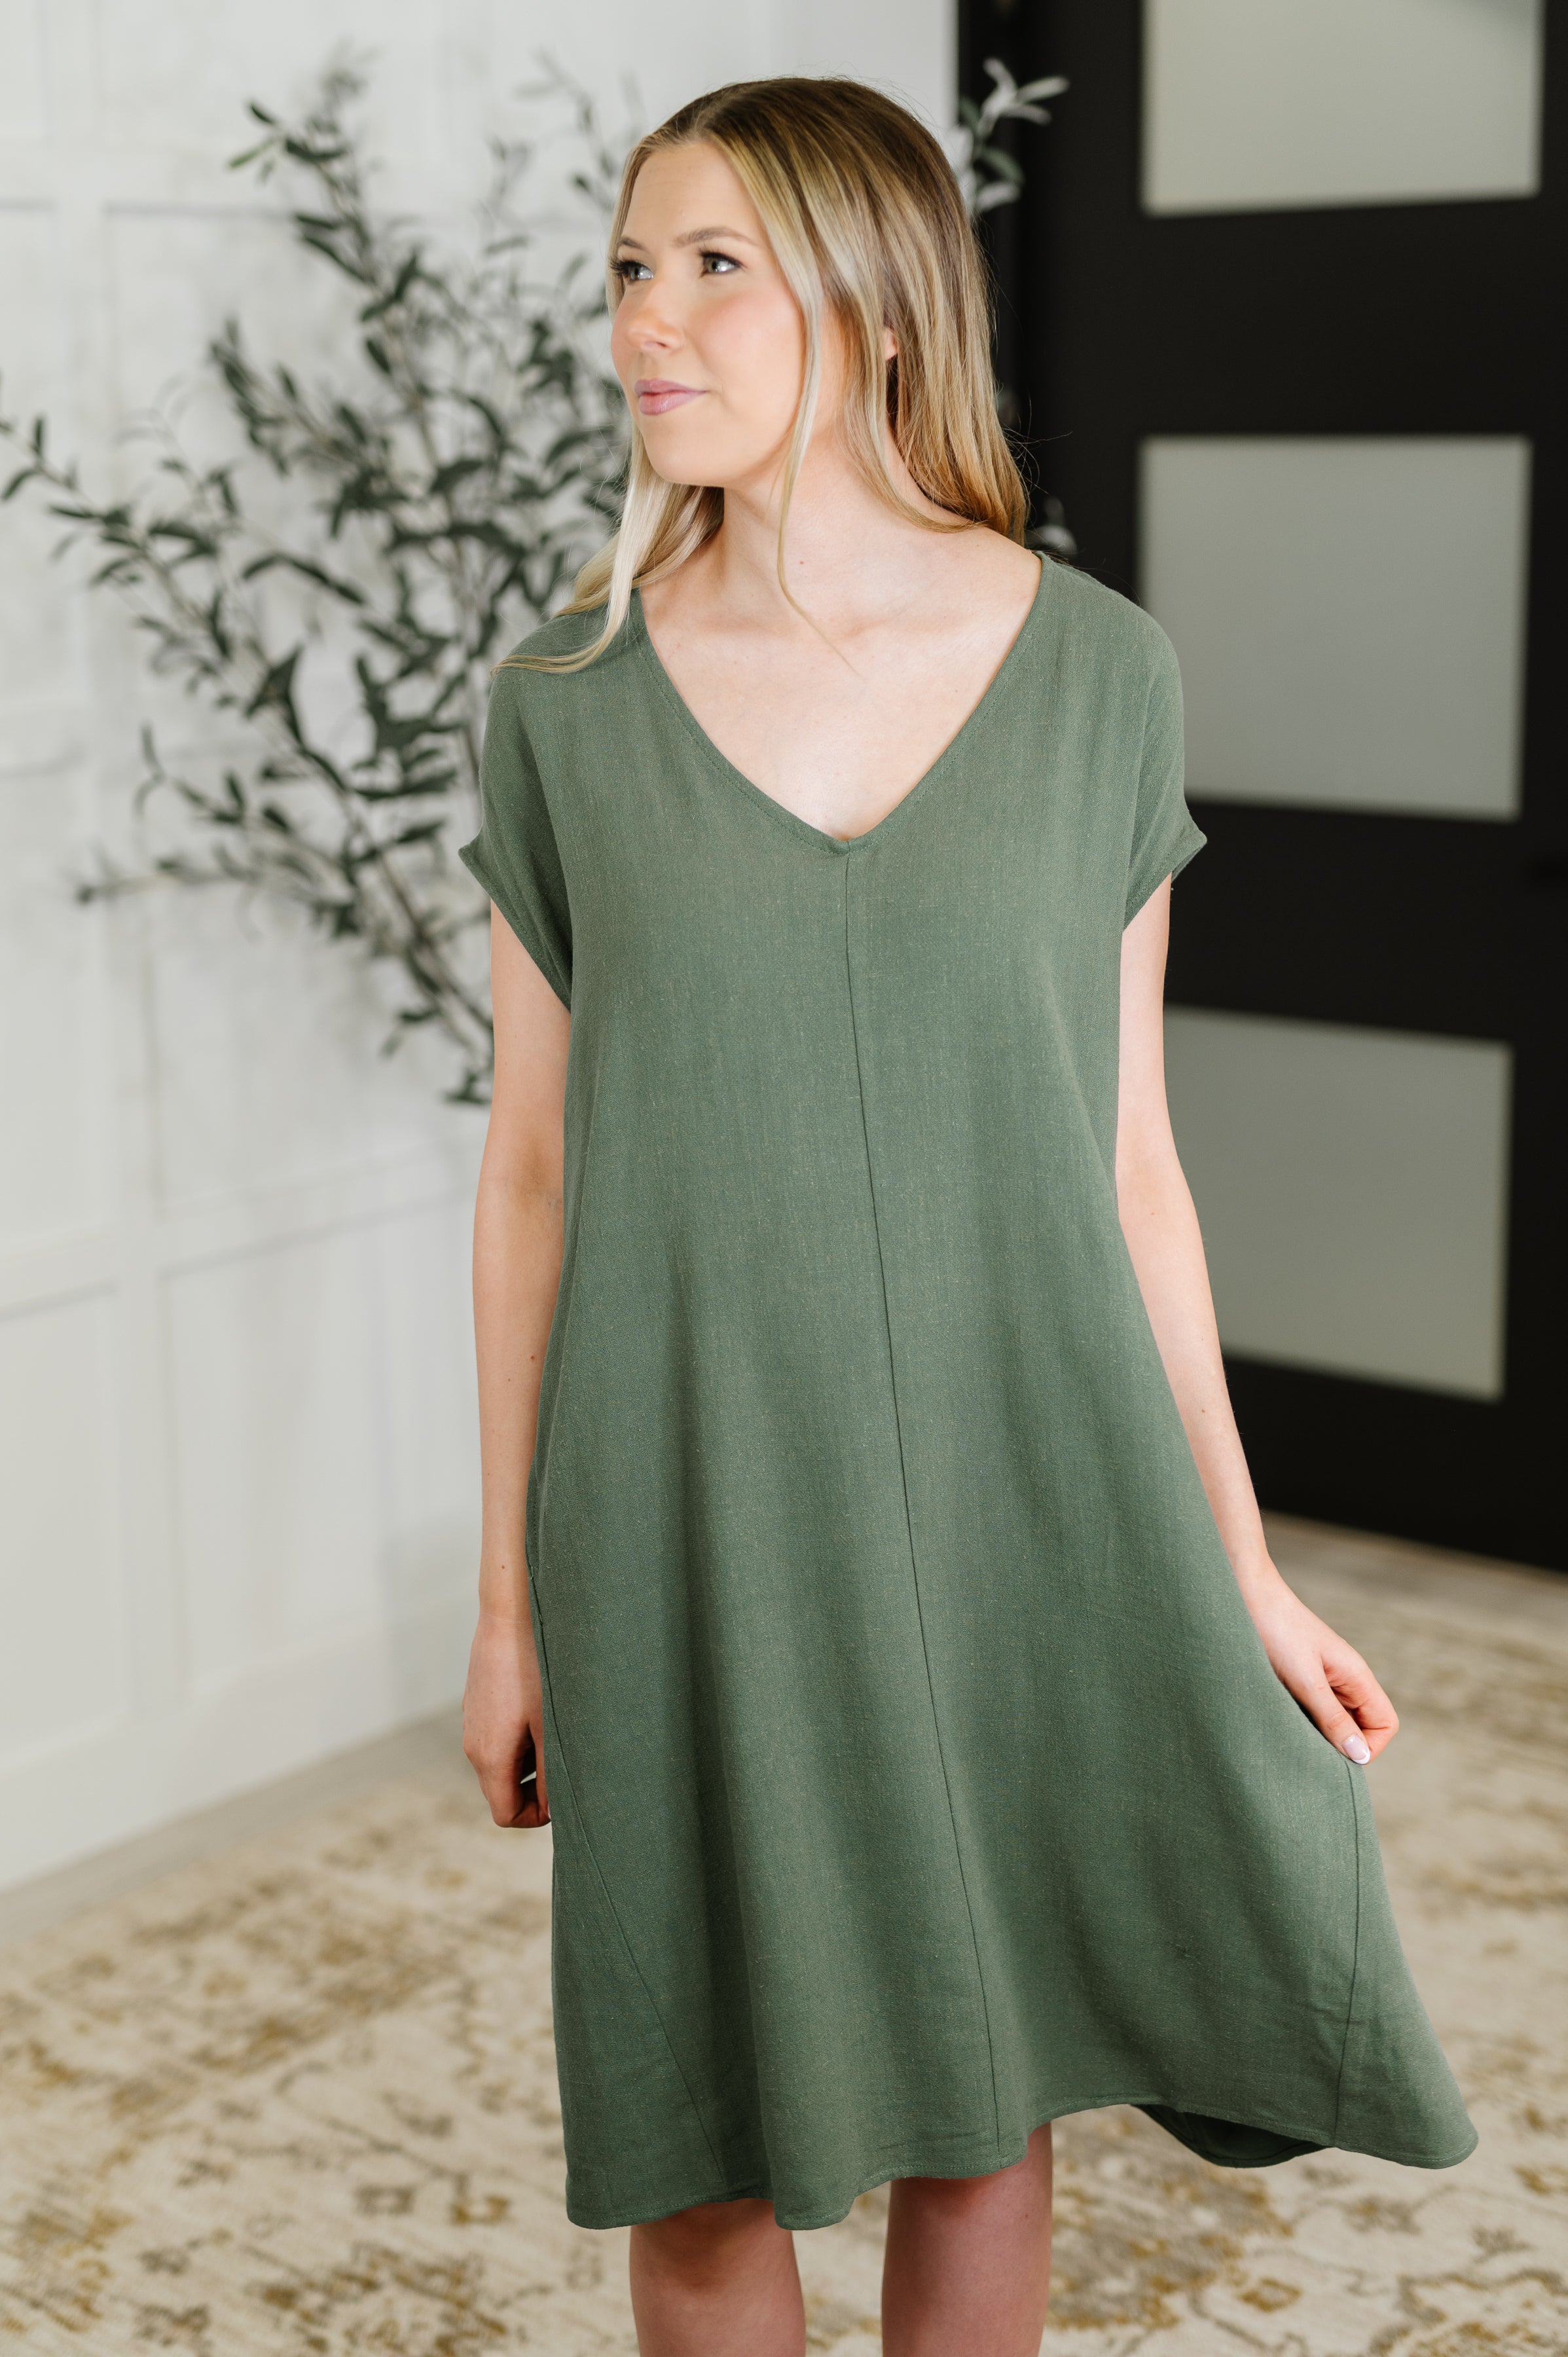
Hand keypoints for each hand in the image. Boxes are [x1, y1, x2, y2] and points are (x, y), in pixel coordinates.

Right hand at [462, 1607, 550, 1826]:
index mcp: (489, 1759)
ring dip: (528, 1759)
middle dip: (533, 1788)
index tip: (561, 1797)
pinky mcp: (476, 1703)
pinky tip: (538, 1706)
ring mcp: (471, 1723)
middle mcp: (473, 1746)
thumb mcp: (552, 1728)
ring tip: (554, 1727)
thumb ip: (552, 1776)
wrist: (510, 1616)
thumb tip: (555, 1809)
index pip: (505, 1815)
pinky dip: (518, 1736)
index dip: (536, 1817)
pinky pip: (495, 1736)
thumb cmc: (535, 1670)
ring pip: (500, 1762)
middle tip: (564, 1759)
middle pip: (501, 1791)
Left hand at [1243, 1573, 1398, 1763]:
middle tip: (1308, 1752)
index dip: (1368, 1747)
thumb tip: (1360, 1756)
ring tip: (1290, 1735)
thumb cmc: (1276, 1630)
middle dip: (1340, 1745)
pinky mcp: (1297, 1677)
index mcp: (1356, 1676)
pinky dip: (1300, 1721)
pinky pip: (1311, 1709)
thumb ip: (1333, 1718)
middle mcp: (1343, 1679)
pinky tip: (1278, 1719)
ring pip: (1333, 1720)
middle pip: (1361, 1726)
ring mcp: (1321, 1678)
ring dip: (1317, 1734)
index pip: (1384, 1723)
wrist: (1243, 1593)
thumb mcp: (1305, 1681)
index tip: (1335, 1756)